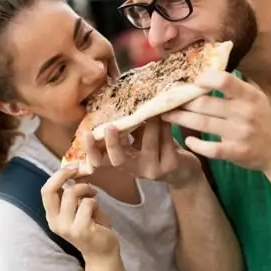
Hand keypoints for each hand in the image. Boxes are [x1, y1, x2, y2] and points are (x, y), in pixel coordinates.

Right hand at [41, 168, 118, 260]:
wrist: (102, 253)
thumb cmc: (91, 226)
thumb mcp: (77, 209)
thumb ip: (71, 195)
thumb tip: (72, 172)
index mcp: (52, 216)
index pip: (45, 191)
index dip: (57, 176)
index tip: (72, 168)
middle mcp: (55, 222)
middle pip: (51, 190)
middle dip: (65, 176)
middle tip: (79, 171)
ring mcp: (67, 227)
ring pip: (71, 193)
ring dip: (86, 190)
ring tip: (92, 196)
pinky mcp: (81, 229)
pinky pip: (87, 203)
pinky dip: (94, 202)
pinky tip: (97, 211)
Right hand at [85, 117, 201, 188]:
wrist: (184, 170)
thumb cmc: (158, 147)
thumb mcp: (139, 137)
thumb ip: (128, 126)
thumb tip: (116, 100)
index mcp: (123, 161)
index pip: (100, 160)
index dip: (91, 150)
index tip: (85, 134)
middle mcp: (134, 169)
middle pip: (118, 160)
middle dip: (112, 143)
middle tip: (109, 126)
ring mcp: (152, 170)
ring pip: (147, 145)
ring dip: (150, 124)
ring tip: (152, 109)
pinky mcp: (170, 166)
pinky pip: (165, 142)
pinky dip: (165, 126)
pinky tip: (167, 116)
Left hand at [161, 70, 270, 171]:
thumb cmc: (263, 119)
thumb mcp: (257, 97)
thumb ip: (236, 85)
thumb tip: (208, 68)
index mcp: (249, 95)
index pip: (224, 80)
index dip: (204, 79)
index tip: (192, 82)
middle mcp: (244, 112)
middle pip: (204, 104)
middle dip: (183, 102)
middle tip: (167, 100)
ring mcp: (239, 133)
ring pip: (202, 124)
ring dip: (181, 119)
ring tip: (167, 115)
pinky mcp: (236, 152)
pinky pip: (210, 148)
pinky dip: (196, 144)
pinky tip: (188, 140)